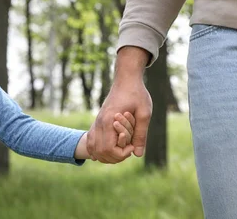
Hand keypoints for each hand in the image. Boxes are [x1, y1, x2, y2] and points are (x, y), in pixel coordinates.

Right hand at [87, 47, 152, 162]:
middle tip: (128, 150)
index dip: (121, 154)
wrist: (126, 80)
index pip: (109, 149)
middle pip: (99, 152)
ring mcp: (97, 122)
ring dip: (105, 155)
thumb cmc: (137, 94)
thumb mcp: (144, 114)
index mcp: (109, 121)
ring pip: (93, 148)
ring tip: (120, 151)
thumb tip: (137, 154)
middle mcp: (100, 123)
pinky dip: (97, 149)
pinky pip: (91, 140)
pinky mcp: (98, 120)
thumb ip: (141, 134)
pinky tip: (108, 150)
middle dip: (114, 157)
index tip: (132, 146)